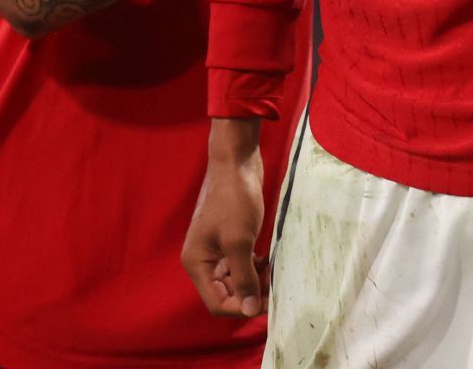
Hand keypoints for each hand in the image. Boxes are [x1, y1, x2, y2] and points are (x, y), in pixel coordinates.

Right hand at [182, 119, 268, 318]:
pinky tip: (267, 260)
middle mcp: (202, 259)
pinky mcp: (229, 239)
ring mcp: (215, 249)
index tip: (267, 302)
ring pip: (236, 279)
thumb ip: (244, 278)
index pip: (218, 303)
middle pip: (227, 293)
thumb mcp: (239, 242)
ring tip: (273, 272)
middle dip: (251, 293)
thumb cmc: (233, 199)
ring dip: (255, 280)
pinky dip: (254, 267)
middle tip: (275, 287)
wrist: (236, 161)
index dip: (242, 307)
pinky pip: (241, 264)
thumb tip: (251, 310)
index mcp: (197, 263)